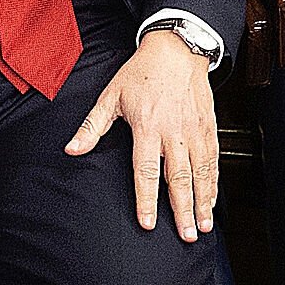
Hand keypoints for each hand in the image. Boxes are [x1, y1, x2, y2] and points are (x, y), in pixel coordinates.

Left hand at [64, 31, 216, 241]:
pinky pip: (213, 160)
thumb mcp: (111, 96)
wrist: (176, 50)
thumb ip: (92, 126)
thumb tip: (72, 148)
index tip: (147, 222)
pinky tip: (212, 200)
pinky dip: (213, 183)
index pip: (146, 170)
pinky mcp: (208, 128)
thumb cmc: (141, 73)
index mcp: (147, 126)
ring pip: (200, 173)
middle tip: (185, 235)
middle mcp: (173, 132)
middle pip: (178, 178)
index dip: (146, 199)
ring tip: (202, 226)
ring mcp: (194, 131)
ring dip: (203, 202)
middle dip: (182, 210)